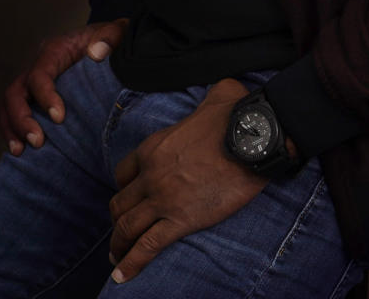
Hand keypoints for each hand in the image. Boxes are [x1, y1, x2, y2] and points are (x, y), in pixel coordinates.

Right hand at [0, 18, 128, 154]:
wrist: (108, 45)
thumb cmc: (110, 41)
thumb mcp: (115, 33)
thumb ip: (110, 37)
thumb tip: (97, 53)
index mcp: (54, 50)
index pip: (39, 74)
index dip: (45, 96)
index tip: (59, 118)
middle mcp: (37, 66)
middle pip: (16, 92)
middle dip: (22, 118)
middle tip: (38, 141)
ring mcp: (32, 82)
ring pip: (9, 105)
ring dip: (12, 129)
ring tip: (21, 151)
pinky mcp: (35, 97)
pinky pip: (14, 114)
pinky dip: (14, 132)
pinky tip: (21, 152)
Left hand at [107, 77, 267, 283]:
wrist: (252, 139)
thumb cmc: (236, 115)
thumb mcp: (217, 95)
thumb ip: (209, 97)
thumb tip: (222, 92)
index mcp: (153, 146)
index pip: (123, 173)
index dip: (124, 187)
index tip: (129, 197)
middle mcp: (151, 174)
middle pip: (120, 204)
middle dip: (117, 220)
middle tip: (120, 233)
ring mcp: (163, 198)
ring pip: (127, 228)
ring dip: (118, 245)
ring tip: (117, 259)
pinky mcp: (180, 220)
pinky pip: (147, 247)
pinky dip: (131, 264)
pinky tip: (122, 277)